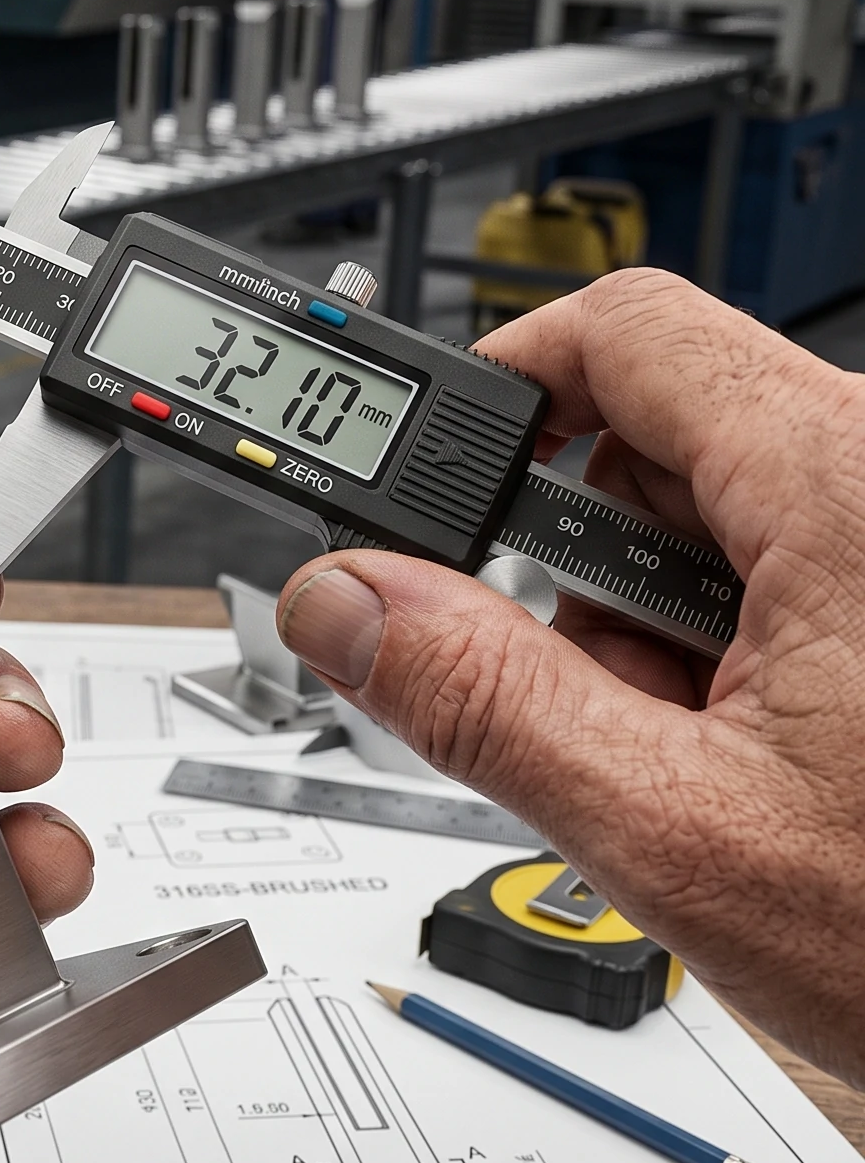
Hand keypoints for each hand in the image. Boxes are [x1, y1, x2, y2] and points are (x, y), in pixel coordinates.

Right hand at [273, 269, 864, 1083]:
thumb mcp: (677, 831)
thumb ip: (481, 703)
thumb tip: (349, 604)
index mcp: (852, 485)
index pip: (623, 330)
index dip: (496, 388)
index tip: (430, 474)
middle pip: (664, 441)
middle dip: (585, 572)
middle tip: (591, 704)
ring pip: (728, 521)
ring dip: (666, 634)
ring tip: (711, 766)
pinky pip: (801, 574)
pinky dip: (743, 658)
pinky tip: (772, 766)